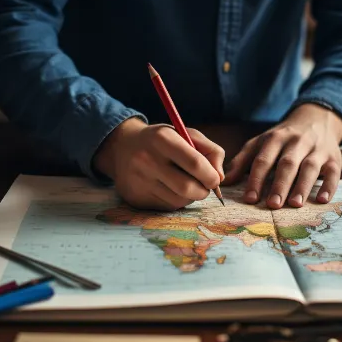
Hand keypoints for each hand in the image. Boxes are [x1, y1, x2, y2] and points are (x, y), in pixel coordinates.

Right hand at [93, 118, 224, 209]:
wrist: (121, 147)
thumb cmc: (161, 141)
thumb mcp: (185, 134)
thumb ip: (210, 150)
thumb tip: (220, 178)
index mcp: (162, 138)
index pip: (195, 163)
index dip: (211, 176)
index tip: (215, 180)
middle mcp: (147, 160)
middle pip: (187, 188)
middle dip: (203, 191)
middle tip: (204, 187)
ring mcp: (139, 181)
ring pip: (178, 201)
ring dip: (189, 197)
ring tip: (184, 184)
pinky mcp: (135, 198)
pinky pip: (166, 207)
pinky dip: (175, 201)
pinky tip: (168, 189)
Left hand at [225, 104, 341, 207]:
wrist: (316, 119)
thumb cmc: (283, 138)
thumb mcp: (261, 143)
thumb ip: (242, 161)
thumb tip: (223, 182)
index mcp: (275, 138)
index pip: (263, 159)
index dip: (256, 179)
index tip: (250, 199)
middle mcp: (297, 142)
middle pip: (287, 163)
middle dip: (280, 184)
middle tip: (272, 204)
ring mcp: (318, 149)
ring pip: (310, 167)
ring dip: (302, 186)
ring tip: (295, 204)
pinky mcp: (334, 158)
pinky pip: (334, 172)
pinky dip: (329, 186)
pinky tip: (322, 200)